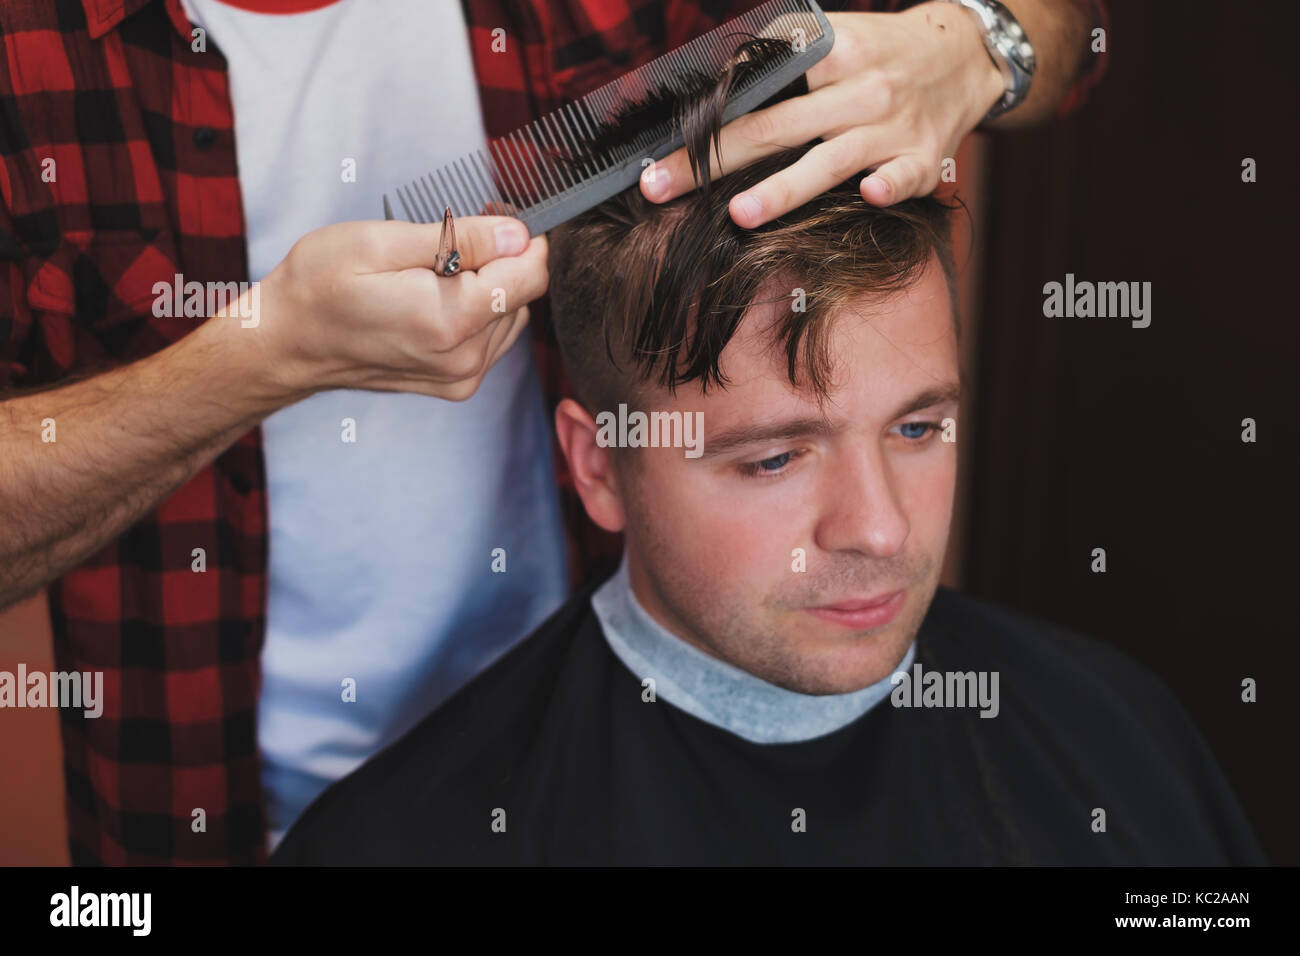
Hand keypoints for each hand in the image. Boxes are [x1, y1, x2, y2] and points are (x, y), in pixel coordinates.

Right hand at [253, 216, 546, 400]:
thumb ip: (460, 239)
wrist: (287, 342)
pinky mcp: (455, 384)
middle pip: (522, 295)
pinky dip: (478, 312)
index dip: (522, 236)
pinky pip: (492, 339)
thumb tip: (517, 235)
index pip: (531, 274)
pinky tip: (438, 297)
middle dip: (501, 258)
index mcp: (449, 320)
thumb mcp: (381, 242)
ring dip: (489, 286)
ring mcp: (461, 377)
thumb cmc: (319, 286)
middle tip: (453, 235)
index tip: (495, 212)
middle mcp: (464, 357)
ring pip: (510, 316)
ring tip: (437, 268)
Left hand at [639, 2, 1004, 223]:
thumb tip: (708, 80)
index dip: (711, 113)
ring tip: (739, 214)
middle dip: (714, 159)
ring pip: (829, 160)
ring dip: (784, 188)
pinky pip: (900, 177)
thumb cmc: (879, 53)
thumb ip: (778, 56)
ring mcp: (892, 127)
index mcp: (831, 53)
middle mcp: (860, 89)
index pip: (760, 83)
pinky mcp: (923, 160)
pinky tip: (868, 195)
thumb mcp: (833, 36)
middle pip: (777, 126)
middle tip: (663, 185)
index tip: (664, 142)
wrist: (964, 56)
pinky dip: (886, 186)